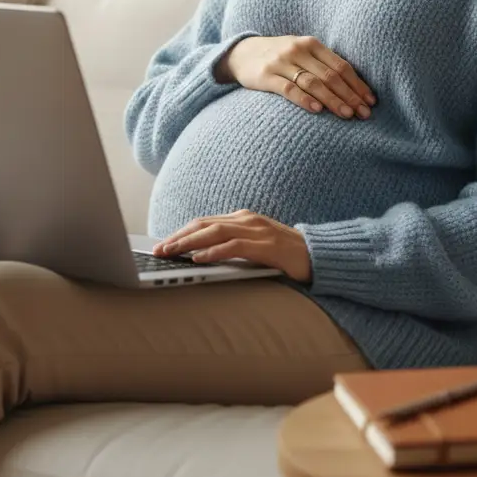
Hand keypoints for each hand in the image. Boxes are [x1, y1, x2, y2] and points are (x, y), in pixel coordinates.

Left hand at [152, 209, 311, 282]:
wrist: (319, 254)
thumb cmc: (285, 255)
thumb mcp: (255, 247)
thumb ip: (233, 246)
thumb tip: (201, 255)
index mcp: (243, 218)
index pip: (204, 222)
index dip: (181, 232)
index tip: (162, 243)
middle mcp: (247, 219)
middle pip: (204, 224)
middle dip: (178, 236)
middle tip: (157, 249)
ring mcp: (256, 230)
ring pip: (214, 232)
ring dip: (189, 243)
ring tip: (170, 253)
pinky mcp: (265, 244)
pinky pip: (234, 246)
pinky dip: (214, 251)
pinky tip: (199, 258)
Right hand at [217, 35, 375, 119]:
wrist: (241, 53)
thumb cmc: (279, 56)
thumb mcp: (301, 52)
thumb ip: (323, 64)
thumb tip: (355, 87)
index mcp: (311, 44)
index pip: (341, 66)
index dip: (358, 85)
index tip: (371, 102)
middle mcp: (298, 50)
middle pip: (330, 76)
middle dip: (350, 96)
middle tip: (364, 114)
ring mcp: (281, 62)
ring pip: (313, 83)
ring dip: (333, 100)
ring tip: (347, 115)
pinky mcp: (266, 76)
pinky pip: (289, 89)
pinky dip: (305, 99)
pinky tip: (318, 110)